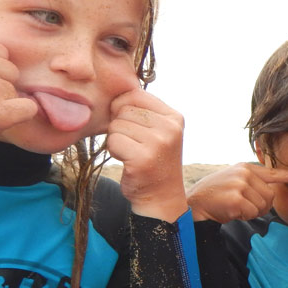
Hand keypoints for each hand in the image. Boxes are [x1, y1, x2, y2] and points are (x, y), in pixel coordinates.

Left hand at [106, 89, 187, 221]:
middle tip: (134, 144)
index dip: (123, 108)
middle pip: (123, 109)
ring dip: (116, 140)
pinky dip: (115, 152)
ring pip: (116, 125)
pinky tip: (129, 161)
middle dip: (120, 126)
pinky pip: (113, 141)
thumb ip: (142, 110)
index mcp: (174, 117)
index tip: (133, 127)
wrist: (161, 197)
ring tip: (132, 153)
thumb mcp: (158, 131)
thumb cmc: (153, 161)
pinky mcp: (143, 158)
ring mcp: (158, 143)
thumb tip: (114, 90)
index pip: (135, 94)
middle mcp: (170, 127)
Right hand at [187, 163, 287, 222]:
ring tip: (235, 207)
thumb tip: (273, 188)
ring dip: (251, 212)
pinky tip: (231, 211)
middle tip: (243, 205)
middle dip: (260, 206)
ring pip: (262, 205)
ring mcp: (239, 185)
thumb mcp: (234, 179)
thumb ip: (252, 180)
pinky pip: (252, 213)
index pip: (272, 172)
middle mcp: (244, 173)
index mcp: (245, 167)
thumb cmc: (216, 195)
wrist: (194, 204)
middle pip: (270, 195)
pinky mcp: (236, 199)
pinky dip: (244, 216)